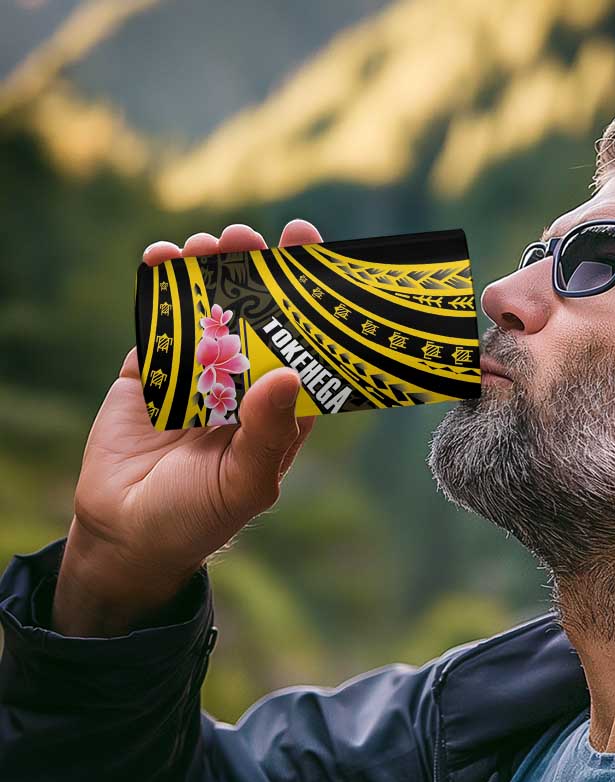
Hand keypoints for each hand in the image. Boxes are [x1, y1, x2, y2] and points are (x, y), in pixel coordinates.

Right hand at [52, 220, 322, 636]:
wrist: (127, 534)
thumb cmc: (200, 517)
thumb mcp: (244, 483)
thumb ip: (267, 433)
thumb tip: (287, 374)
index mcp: (279, 409)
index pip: (303, 345)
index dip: (309, 301)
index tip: (311, 254)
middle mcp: (244, 384)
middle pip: (257, 317)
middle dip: (257, 273)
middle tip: (251, 237)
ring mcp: (197, 374)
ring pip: (209, 310)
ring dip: (210, 272)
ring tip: (207, 244)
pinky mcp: (152, 371)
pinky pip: (159, 322)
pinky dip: (159, 288)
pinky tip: (162, 258)